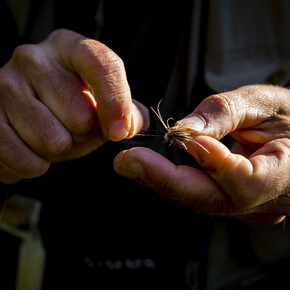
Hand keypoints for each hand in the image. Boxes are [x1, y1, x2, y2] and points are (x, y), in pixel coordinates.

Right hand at [0, 29, 148, 183]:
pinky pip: (27, 160)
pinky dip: (35, 164)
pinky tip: (31, 146)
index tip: (118, 130)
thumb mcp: (103, 103)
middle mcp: (34, 59)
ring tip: (51, 135)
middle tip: (72, 128)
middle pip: (80, 117)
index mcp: (70, 49)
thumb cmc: (70, 106)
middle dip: (83, 135)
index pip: (102, 65)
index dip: (116, 102)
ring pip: (53, 142)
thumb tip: (131, 124)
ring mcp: (5, 85)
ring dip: (60, 150)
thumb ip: (127, 112)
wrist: (27, 116)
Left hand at [114, 85, 289, 223]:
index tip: (183, 140)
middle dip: (165, 180)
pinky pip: (198, 194)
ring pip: (199, 200)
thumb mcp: (262, 103)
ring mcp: (248, 206)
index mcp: (286, 174)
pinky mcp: (232, 202)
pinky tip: (150, 168)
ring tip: (131, 163)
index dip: (213, 163)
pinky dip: (173, 180)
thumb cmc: (287, 116)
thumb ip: (224, 114)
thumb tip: (186, 130)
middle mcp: (265, 201)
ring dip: (162, 181)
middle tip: (127, 162)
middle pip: (211, 199)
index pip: (246, 182)